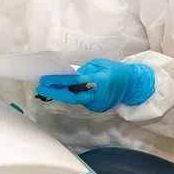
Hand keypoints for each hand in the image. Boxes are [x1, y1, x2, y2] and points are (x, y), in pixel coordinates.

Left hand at [37, 58, 154, 112]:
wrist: (133, 85)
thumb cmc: (116, 71)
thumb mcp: (99, 64)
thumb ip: (84, 70)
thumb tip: (68, 74)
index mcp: (99, 81)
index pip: (74, 82)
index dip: (58, 82)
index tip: (44, 80)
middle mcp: (98, 95)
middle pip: (72, 97)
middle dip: (55, 93)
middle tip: (40, 88)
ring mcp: (98, 104)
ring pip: (76, 100)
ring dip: (62, 94)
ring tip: (48, 87)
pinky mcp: (97, 108)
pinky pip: (81, 101)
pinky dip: (72, 95)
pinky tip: (62, 91)